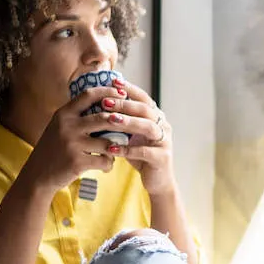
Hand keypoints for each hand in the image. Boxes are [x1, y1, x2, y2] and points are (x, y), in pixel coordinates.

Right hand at [21, 84, 130, 191]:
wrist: (38, 175)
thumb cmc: (54, 149)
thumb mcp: (60, 126)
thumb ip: (77, 115)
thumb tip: (105, 101)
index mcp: (64, 114)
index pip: (89, 95)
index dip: (108, 92)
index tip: (123, 93)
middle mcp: (67, 126)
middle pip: (104, 118)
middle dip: (121, 122)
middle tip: (131, 125)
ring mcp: (72, 144)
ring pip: (108, 142)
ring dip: (116, 148)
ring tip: (114, 152)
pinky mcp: (77, 162)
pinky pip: (104, 161)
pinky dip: (109, 164)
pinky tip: (105, 166)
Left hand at [101, 79, 176, 196]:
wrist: (157, 181)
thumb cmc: (140, 155)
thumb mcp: (130, 134)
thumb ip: (121, 120)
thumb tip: (98, 102)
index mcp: (156, 117)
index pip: (143, 98)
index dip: (129, 89)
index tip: (112, 83)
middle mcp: (163, 126)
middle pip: (145, 110)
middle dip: (124, 104)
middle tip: (105, 102)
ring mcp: (165, 142)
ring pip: (148, 127)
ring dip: (128, 122)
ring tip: (110, 120)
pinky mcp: (162, 158)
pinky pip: (145, 151)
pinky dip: (128, 150)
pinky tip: (113, 149)